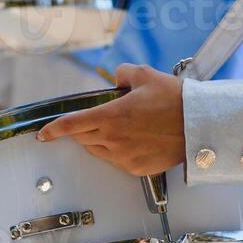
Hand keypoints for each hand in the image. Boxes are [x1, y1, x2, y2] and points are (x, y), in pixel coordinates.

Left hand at [37, 64, 184, 175]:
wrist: (199, 125)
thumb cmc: (174, 100)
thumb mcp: (145, 75)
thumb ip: (123, 73)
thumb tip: (116, 77)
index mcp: (110, 117)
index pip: (72, 125)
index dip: (54, 129)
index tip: (43, 133)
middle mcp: (113, 140)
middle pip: (83, 139)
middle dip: (83, 129)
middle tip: (98, 119)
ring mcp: (124, 158)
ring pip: (98, 151)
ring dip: (99, 141)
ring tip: (121, 128)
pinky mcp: (135, 169)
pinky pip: (116, 161)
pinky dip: (117, 152)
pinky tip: (134, 141)